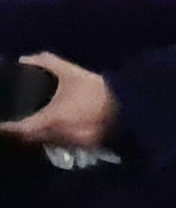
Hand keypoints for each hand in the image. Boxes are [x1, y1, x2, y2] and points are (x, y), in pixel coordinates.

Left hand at [0, 53, 115, 150]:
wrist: (131, 105)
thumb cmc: (96, 89)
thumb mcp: (70, 71)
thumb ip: (45, 62)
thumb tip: (24, 60)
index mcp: (52, 120)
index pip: (20, 130)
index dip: (7, 128)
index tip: (1, 124)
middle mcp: (60, 136)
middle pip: (31, 140)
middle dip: (20, 132)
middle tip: (12, 124)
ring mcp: (73, 144)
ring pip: (46, 143)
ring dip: (37, 136)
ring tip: (31, 125)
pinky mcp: (85, 147)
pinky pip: (61, 144)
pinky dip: (54, 138)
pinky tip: (54, 130)